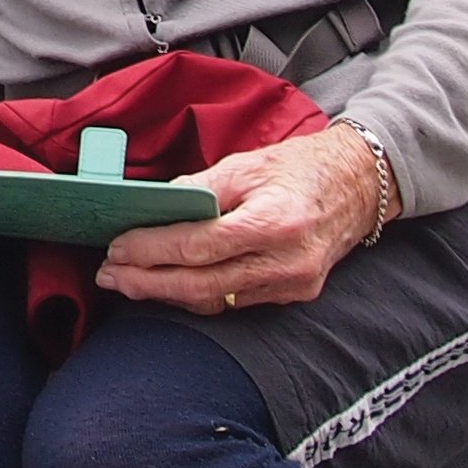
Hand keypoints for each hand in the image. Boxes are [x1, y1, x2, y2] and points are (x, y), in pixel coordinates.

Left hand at [96, 125, 385, 314]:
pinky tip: (169, 284)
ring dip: (166, 293)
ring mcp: (293, 285)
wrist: (357, 185)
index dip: (152, 250)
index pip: (200, 246)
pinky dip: (197, 295)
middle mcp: (287, 262)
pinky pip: (234, 302)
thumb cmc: (299, 168)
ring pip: (215, 301)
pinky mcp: (294, 295)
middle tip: (109, 275)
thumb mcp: (246, 164)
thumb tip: (151, 210)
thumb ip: (198, 189)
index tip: (116, 247)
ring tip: (128, 281)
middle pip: (202, 285)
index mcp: (275, 222)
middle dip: (148, 283)